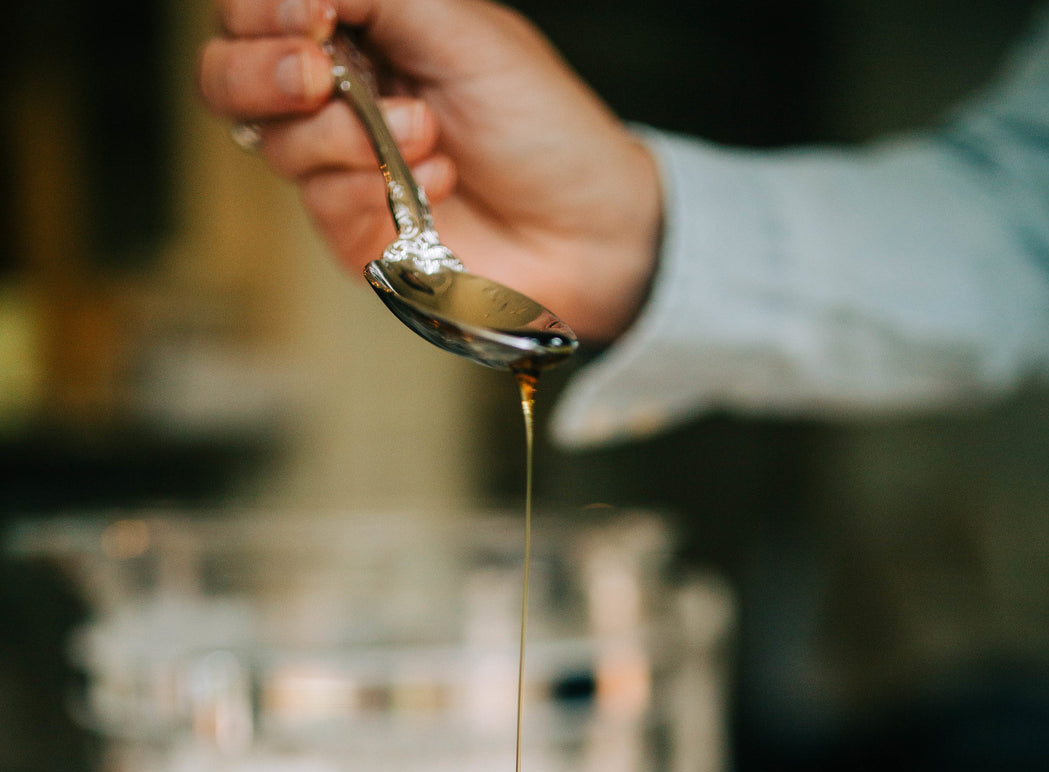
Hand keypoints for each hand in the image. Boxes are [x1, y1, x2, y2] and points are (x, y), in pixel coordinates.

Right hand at [198, 0, 661, 344]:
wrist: (590, 229)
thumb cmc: (541, 125)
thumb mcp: (461, 28)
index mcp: (359, 35)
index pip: (255, 13)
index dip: (262, 10)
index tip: (314, 14)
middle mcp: (337, 100)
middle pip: (227, 81)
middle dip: (260, 72)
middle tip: (317, 76)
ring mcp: (342, 174)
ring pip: (275, 146)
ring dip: (351, 136)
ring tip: (428, 137)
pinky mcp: (358, 240)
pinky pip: (323, 209)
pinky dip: (378, 192)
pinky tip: (439, 187)